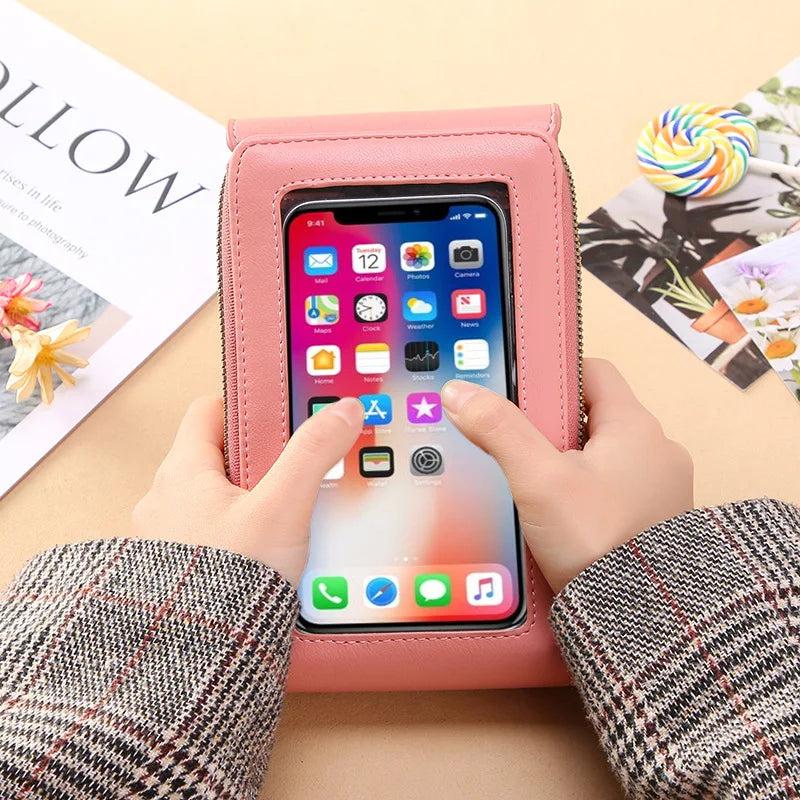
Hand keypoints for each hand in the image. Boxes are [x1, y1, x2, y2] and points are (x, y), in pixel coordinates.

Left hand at [131, 395, 362, 584]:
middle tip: (293, 470)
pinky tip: (267, 553)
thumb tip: (342, 411)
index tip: (278, 414)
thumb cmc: (223, 583)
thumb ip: (313, 453)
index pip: (208, 411)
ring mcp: (168, 537)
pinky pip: (213, 534)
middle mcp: (165, 500)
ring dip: (250, 502)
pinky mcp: (179, 570)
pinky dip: (240, 535)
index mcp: (181, 472)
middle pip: (217, 455)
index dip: (245, 406)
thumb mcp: (282, 507)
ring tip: (287, 516)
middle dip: (257, 460)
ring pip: (217, 499)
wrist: (195, 662)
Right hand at [441, 359, 692, 592]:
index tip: (524, 397)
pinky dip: (589, 498)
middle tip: (520, 450)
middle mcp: (659, 451)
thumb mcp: (537, 479)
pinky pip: (616, 493)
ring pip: (606, 459)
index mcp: (636, 426)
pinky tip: (564, 521)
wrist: (645, 619)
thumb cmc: (599, 540)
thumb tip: (459, 392)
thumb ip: (499, 430)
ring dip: (572, 467)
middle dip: (556, 430)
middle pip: (596, 417)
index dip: (555, 377)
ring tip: (536, 490)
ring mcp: (663, 490)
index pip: (594, 372)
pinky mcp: (658, 524)